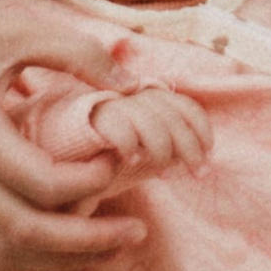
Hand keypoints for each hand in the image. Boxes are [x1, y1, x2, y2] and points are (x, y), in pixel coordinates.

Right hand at [0, 0, 144, 270]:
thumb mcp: (19, 30)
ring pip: (0, 255)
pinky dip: (23, 259)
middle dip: (87, 242)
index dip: (88, 182)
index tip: (117, 161)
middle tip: (135, 231)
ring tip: (108, 249)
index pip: (39, 184)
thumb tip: (129, 86)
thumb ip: (77, 53)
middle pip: (24, 234)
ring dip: (59, 260)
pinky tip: (60, 251)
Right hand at [83, 82, 211, 174]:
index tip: (209, 155)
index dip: (202, 131)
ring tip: (162, 173)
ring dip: (163, 152)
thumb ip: (167, 144)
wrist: (60, 146)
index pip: (187, 107)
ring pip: (152, 125)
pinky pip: (120, 128)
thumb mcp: (143, 145)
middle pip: (174, 118)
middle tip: (198, 175)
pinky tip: (131, 160)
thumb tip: (201, 159)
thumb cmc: (107, 151)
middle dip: (191, 148)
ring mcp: (114, 104)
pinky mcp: (93, 118)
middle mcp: (135, 96)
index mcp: (150, 97)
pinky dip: (130, 145)